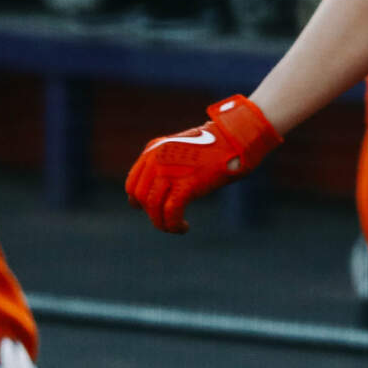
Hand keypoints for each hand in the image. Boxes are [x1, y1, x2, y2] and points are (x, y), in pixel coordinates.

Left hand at [125, 95, 281, 233]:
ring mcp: (170, 171)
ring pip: (154, 207)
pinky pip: (171, 212)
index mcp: (153, 150)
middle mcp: (156, 159)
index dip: (140, 202)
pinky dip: (174, 225)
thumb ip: (165, 164)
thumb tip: (157, 193)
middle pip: (141, 198)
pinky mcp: (186, 184)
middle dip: (153, 213)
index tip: (154, 210)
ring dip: (162, 223)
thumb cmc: (214, 146)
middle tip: (169, 219)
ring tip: (175, 227)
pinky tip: (184, 228)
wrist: (236, 139)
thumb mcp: (182, 148)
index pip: (132, 184)